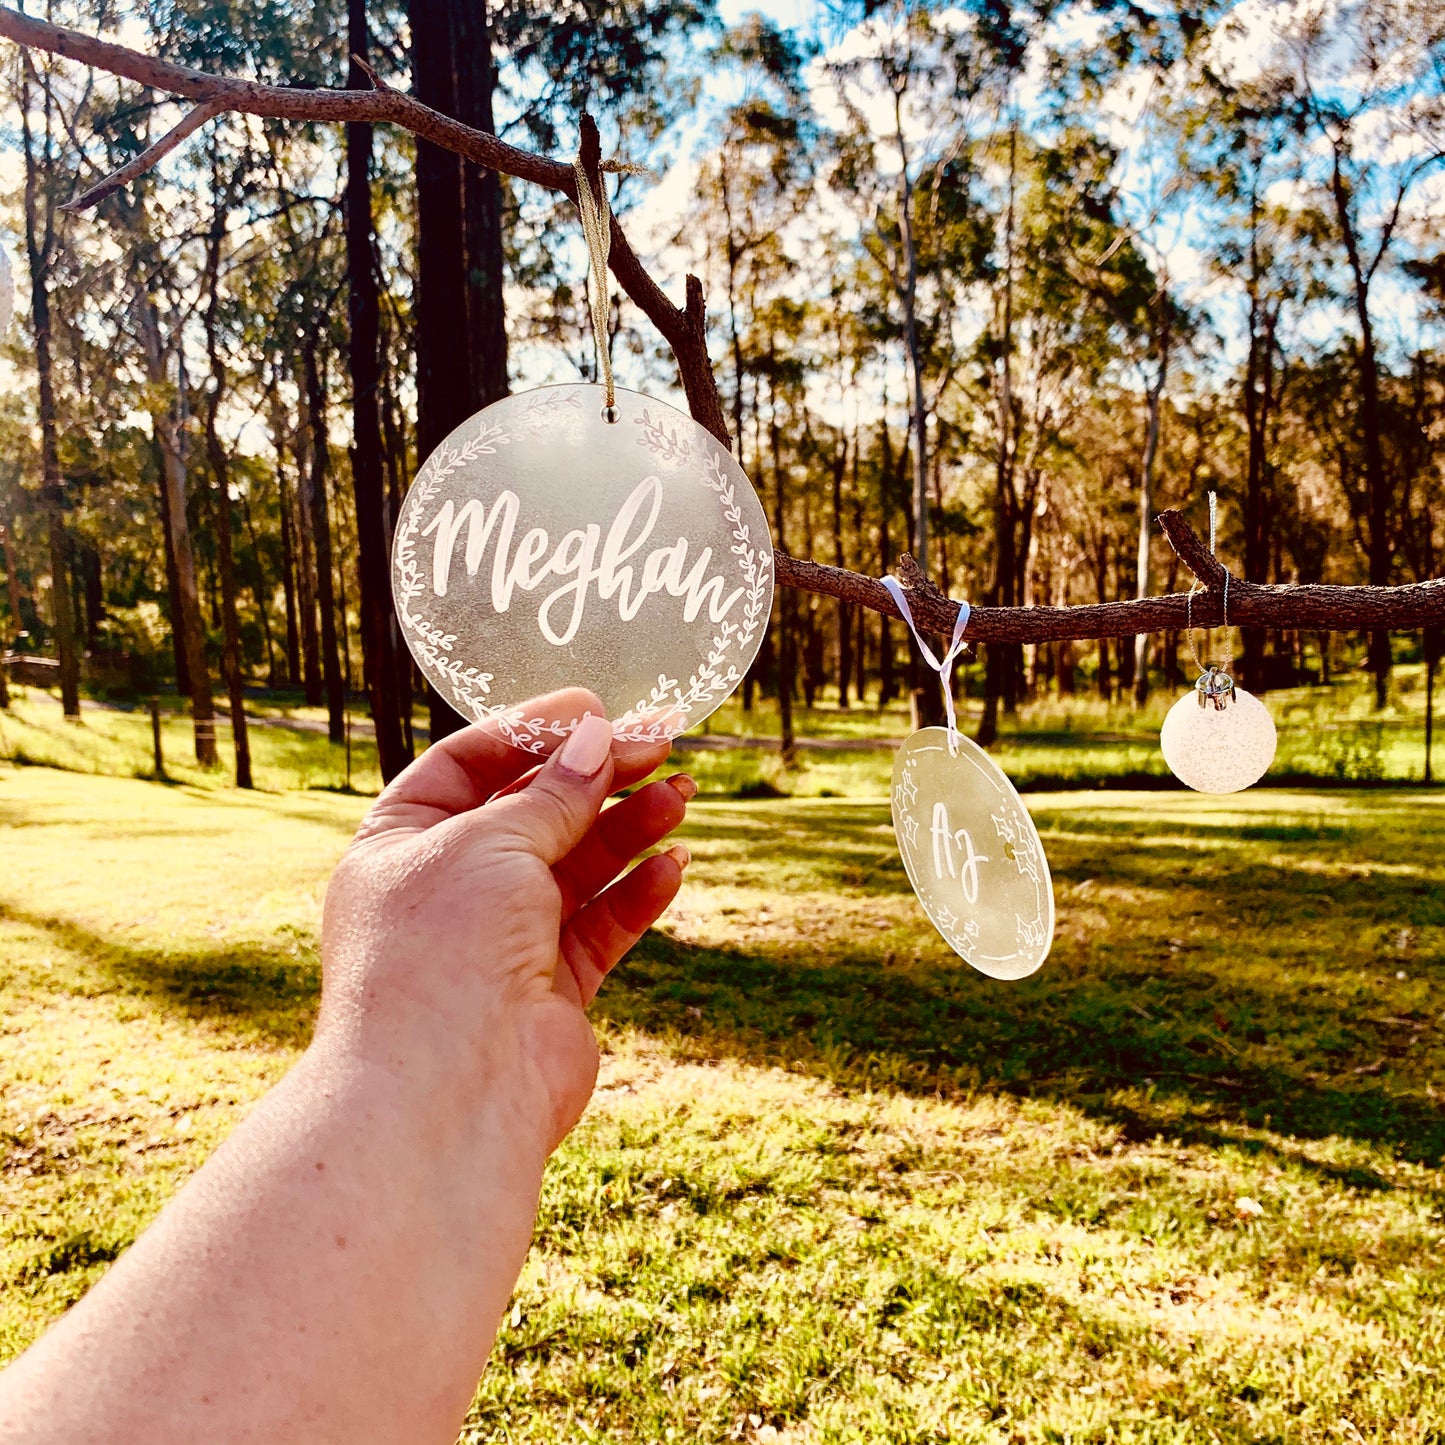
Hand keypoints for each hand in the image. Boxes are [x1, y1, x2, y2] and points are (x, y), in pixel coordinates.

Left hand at [315, 688, 691, 1152]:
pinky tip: (673, 861)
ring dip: (628, 825)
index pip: (468, 763)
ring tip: (683, 790)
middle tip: (661, 741)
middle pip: (533, 811)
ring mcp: (500, 942)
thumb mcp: (492, 843)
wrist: (447, 1096)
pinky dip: (637, 891)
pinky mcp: (550, 990)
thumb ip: (552, 792)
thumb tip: (596, 738)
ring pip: (576, 866)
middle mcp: (449, 890)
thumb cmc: (441, 954)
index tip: (595, 708)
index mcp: (402, 844)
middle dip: (596, 775)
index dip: (531, 730)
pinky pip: (601, 925)